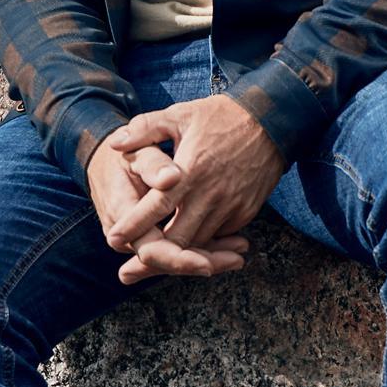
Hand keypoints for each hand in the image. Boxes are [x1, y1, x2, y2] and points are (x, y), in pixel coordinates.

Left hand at [100, 95, 287, 282]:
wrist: (272, 121)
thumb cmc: (220, 116)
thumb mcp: (179, 114)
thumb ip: (144, 129)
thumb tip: (115, 143)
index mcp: (190, 170)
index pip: (157, 206)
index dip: (134, 225)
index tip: (114, 239)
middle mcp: (210, 194)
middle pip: (178, 238)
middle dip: (152, 257)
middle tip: (128, 271)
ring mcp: (231, 206)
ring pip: (199, 243)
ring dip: (176, 256)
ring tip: (151, 266)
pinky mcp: (245, 211)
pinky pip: (218, 236)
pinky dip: (201, 245)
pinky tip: (184, 250)